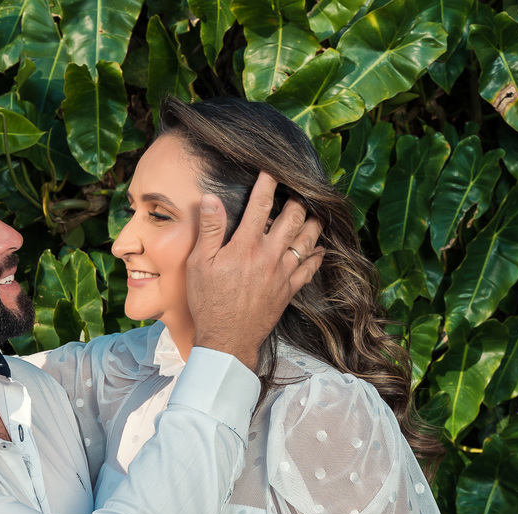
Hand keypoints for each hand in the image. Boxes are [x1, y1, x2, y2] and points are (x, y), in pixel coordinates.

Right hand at [187, 172, 323, 369]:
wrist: (227, 339)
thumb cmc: (209, 302)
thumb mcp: (198, 264)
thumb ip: (209, 230)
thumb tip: (210, 199)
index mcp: (245, 245)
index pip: (260, 205)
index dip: (267, 183)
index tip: (271, 170)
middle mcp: (269, 255)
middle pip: (292, 218)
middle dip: (297, 200)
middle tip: (297, 190)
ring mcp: (282, 272)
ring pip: (306, 239)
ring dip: (312, 222)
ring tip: (314, 211)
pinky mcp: (289, 289)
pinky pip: (310, 268)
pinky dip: (317, 255)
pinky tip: (319, 248)